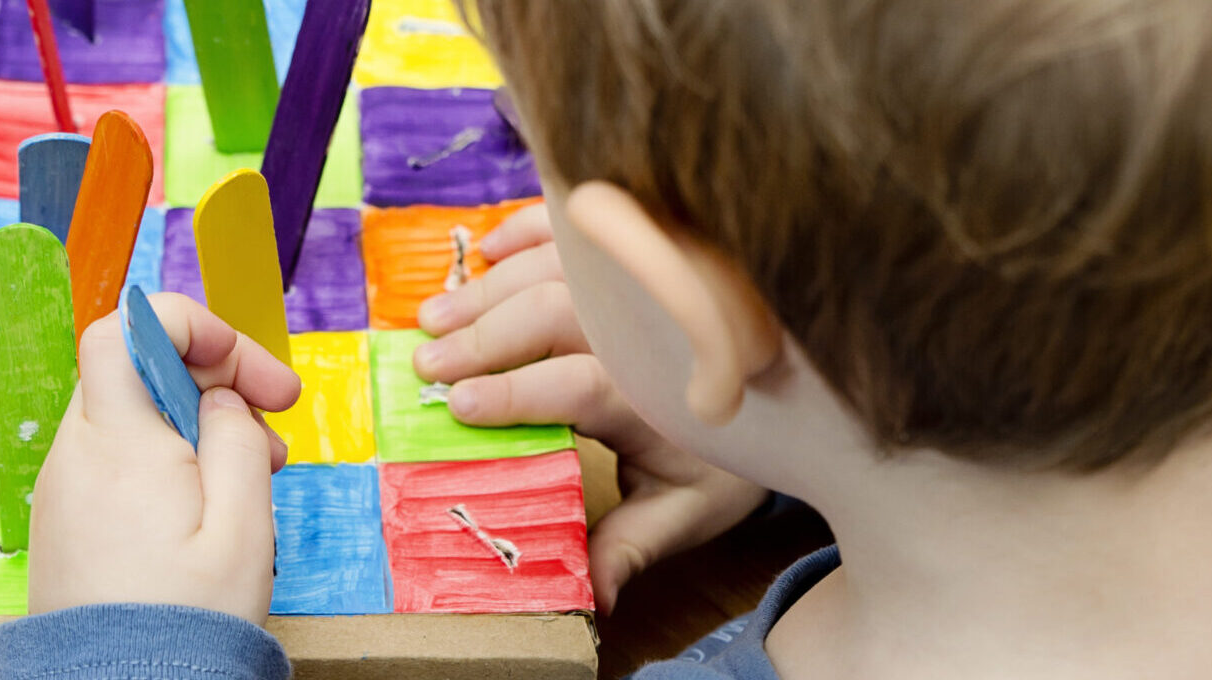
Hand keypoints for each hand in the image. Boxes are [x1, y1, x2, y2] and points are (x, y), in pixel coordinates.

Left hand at [28, 292, 300, 624]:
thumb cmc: (185, 621)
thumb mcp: (242, 527)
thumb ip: (237, 442)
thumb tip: (224, 397)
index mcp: (118, 442)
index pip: (126, 329)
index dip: (191, 326)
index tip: (247, 370)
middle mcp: (77, 455)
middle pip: (138, 372)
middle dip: (212, 382)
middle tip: (273, 424)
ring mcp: (64, 488)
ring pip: (130, 417)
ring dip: (195, 425)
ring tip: (251, 475)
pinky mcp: (65, 521)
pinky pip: (114, 461)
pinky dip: (164, 462)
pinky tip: (205, 507)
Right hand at [414, 204, 768, 615]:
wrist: (784, 389)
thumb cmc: (724, 452)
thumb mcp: (686, 510)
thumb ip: (631, 548)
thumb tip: (591, 600)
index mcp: (655, 394)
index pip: (580, 384)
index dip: (519, 392)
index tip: (461, 405)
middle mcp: (647, 327)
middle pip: (555, 313)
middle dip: (483, 338)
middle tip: (427, 364)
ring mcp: (640, 284)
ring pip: (556, 266)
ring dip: (486, 290)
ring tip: (432, 318)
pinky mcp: (634, 259)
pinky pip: (577, 230)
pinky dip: (527, 232)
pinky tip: (485, 252)